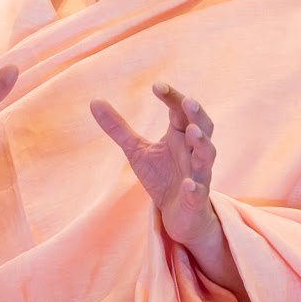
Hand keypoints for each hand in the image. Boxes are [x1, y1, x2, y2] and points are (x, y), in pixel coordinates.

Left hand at [90, 83, 217, 247]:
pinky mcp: (196, 199)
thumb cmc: (161, 176)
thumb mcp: (136, 150)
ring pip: (207, 155)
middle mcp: (193, 151)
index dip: (172, 97)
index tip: (157, 86)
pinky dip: (195, 187)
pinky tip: (188, 184)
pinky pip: (199, 192)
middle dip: (197, 114)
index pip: (180, 110)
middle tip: (188, 101)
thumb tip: (94, 101)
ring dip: (202, 143)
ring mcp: (198, 174)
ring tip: (193, 132)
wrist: (178, 215)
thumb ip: (118, 128)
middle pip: (203, 127)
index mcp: (180, 135)